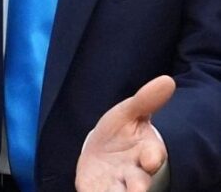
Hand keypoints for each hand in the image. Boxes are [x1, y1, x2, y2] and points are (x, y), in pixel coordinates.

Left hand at [75, 75, 174, 191]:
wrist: (103, 151)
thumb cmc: (122, 132)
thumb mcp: (130, 113)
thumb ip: (145, 100)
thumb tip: (167, 80)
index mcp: (146, 151)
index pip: (154, 156)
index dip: (153, 158)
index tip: (151, 159)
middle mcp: (134, 172)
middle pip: (139, 182)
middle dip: (138, 186)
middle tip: (136, 190)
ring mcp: (116, 183)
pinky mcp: (95, 188)